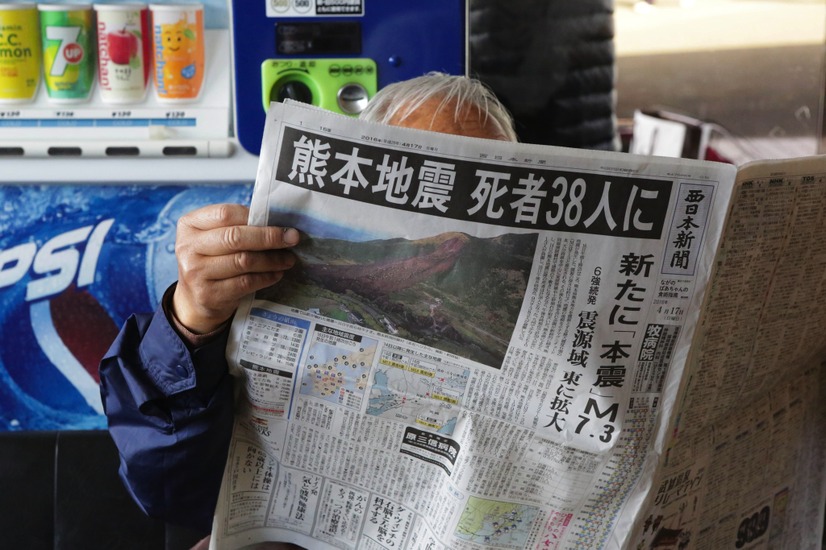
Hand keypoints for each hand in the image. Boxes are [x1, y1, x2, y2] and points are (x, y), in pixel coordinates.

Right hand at [172, 203, 298, 333]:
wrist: (195, 299)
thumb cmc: (212, 260)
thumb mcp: (214, 238)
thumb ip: (236, 227)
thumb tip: (278, 223)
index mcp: (190, 225)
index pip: (225, 214)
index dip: (256, 217)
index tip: (282, 222)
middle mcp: (188, 247)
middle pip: (235, 237)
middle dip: (269, 237)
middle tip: (292, 238)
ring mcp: (196, 272)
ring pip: (243, 261)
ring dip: (272, 259)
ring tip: (288, 258)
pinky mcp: (208, 294)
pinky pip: (245, 282)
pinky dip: (266, 277)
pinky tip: (277, 273)